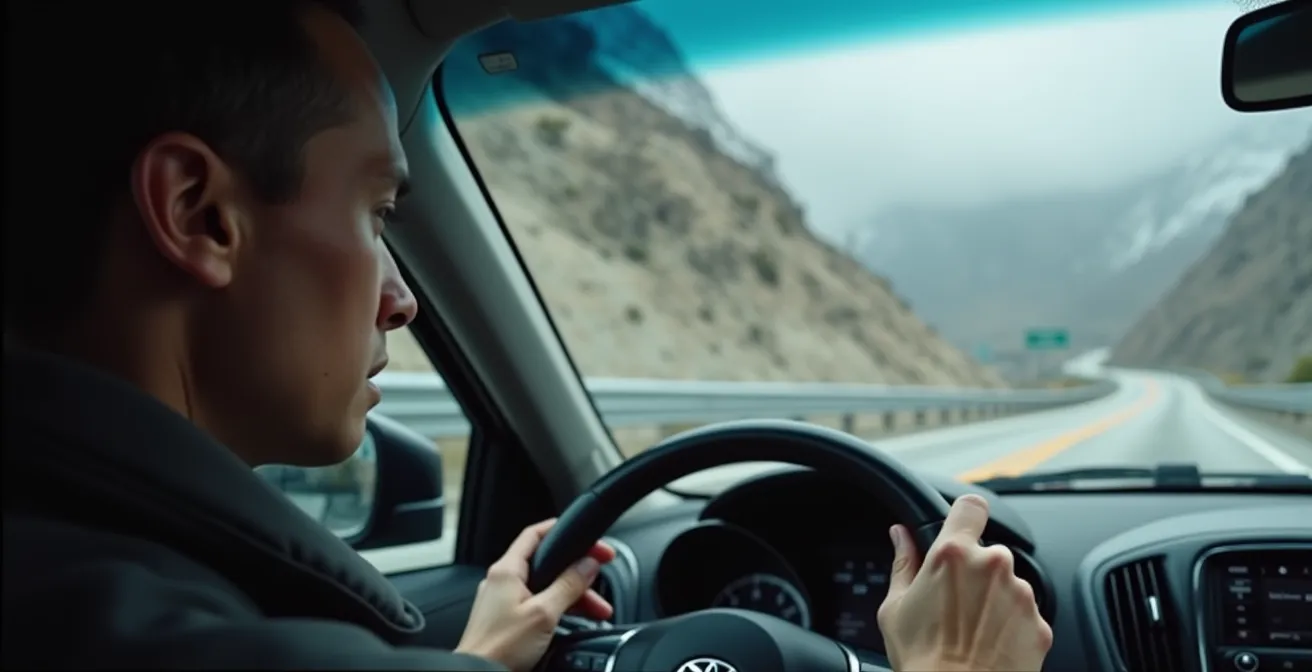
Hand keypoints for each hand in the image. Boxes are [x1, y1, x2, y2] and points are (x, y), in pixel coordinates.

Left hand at [455, 518, 615, 671]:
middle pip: (546, 564)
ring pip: (544, 587)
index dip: (560, 529)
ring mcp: (502, 601)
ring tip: (597, 609)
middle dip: (576, 572)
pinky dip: (557, 608)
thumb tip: (588, 565)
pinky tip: (574, 620)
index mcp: (506, 570)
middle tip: (599, 574)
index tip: (585, 535)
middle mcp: (502, 581)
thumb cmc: (500, 648)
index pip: (535, 534)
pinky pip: (537, 604)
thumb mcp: (543, 614)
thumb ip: (568, 585)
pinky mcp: (505, 619)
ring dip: (571, 594)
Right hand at [876, 494, 1052, 671]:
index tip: (962, 526)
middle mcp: (993, 567)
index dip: (966, 515)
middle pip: (989, 554)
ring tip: (973, 631)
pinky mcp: (1040, 624)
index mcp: (953, 555)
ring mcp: (1021, 596)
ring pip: (1009, 585)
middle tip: (956, 603)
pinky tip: (990, 646)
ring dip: (995, 600)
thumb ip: (903, 563)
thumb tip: (899, 536)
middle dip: (976, 573)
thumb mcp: (896, 608)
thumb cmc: (922, 659)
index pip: (971, 507)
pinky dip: (1012, 627)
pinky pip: (1025, 615)